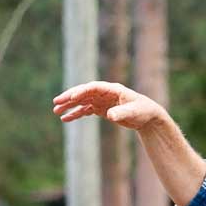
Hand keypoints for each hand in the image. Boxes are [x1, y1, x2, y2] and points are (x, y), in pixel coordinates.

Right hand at [53, 81, 169, 131]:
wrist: (148, 117)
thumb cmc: (144, 111)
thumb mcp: (134, 112)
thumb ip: (122, 113)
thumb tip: (110, 115)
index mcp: (113, 89)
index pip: (93, 87)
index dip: (82, 91)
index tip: (71, 97)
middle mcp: (105, 93)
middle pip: (84, 92)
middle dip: (69, 97)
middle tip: (56, 102)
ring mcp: (102, 101)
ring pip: (82, 101)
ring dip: (69, 105)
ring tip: (56, 111)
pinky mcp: (102, 109)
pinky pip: (85, 110)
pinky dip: (76, 113)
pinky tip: (66, 118)